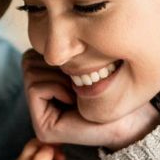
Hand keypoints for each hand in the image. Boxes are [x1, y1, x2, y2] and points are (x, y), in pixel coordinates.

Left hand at [11, 138, 60, 159]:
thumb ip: (42, 159)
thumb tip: (49, 146)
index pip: (33, 144)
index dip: (46, 142)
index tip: (60, 145)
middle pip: (38, 147)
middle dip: (51, 148)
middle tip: (62, 155)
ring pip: (43, 153)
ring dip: (54, 154)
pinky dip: (54, 159)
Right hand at [22, 50, 159, 149]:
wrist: (131, 121)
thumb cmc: (117, 89)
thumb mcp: (86, 62)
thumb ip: (61, 52)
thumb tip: (42, 31)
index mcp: (48, 84)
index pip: (33, 53)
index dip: (55, 54)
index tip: (79, 69)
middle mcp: (40, 102)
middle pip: (28, 61)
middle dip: (53, 64)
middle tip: (77, 80)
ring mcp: (39, 116)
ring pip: (30, 72)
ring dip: (56, 75)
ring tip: (76, 90)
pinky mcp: (42, 127)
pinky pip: (35, 88)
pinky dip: (55, 87)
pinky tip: (74, 99)